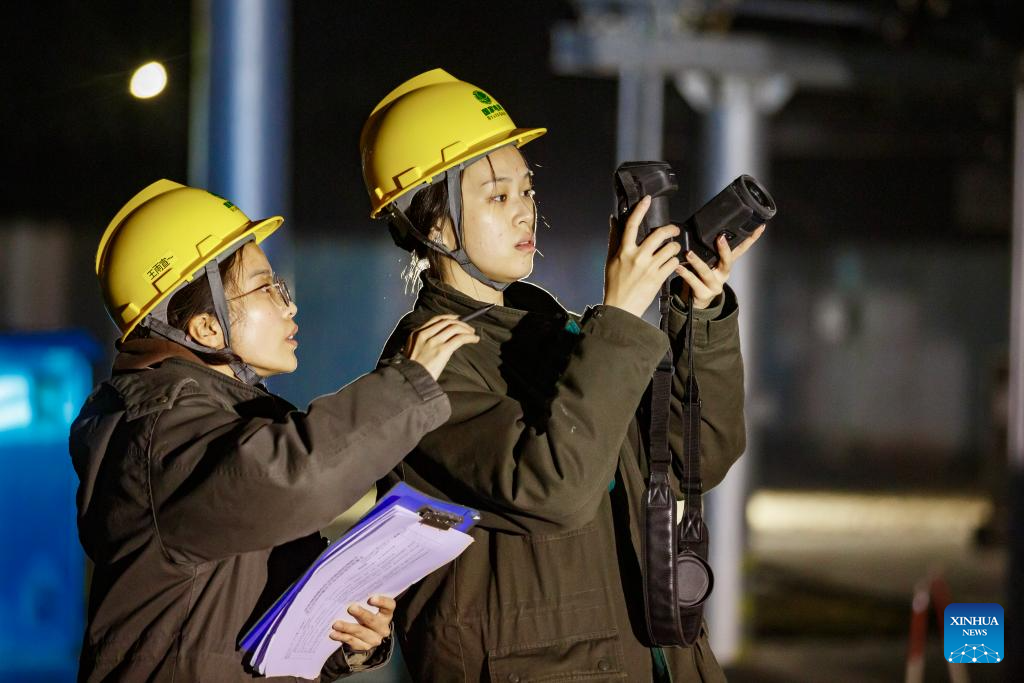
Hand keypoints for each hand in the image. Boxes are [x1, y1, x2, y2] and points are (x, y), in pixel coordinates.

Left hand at [329, 595, 395, 651]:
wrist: (365, 635)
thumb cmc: (365, 614)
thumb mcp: (368, 607)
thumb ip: (362, 600)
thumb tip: (348, 592)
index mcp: (386, 614)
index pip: (389, 606)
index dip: (382, 602)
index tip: (371, 598)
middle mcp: (383, 627)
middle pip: (373, 620)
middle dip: (361, 614)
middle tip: (350, 608)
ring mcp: (374, 638)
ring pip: (360, 632)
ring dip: (347, 627)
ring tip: (336, 624)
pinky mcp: (364, 646)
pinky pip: (352, 641)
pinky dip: (342, 637)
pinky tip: (334, 634)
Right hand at [403, 314, 479, 379]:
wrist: (410, 380)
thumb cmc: (413, 370)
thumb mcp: (412, 351)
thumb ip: (423, 343)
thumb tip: (441, 340)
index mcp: (416, 334)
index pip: (436, 319)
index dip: (450, 317)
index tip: (458, 319)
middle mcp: (424, 335)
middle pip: (447, 322)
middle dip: (461, 323)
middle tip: (469, 328)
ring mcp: (433, 342)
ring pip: (455, 328)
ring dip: (467, 329)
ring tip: (473, 334)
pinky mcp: (442, 350)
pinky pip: (460, 338)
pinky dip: (469, 337)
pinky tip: (474, 339)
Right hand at [604, 195, 686, 317]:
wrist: (620, 308)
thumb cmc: (614, 284)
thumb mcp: (610, 260)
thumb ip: (614, 239)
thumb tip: (613, 220)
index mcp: (624, 251)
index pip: (632, 225)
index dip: (640, 210)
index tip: (647, 200)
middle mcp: (637, 257)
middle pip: (659, 234)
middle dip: (671, 229)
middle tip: (675, 230)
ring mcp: (649, 268)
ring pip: (671, 248)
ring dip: (675, 247)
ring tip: (673, 251)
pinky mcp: (658, 278)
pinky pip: (673, 263)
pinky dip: (674, 262)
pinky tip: (671, 264)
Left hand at [678, 225, 764, 308]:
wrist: (699, 299)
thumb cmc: (703, 277)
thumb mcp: (711, 262)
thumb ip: (710, 249)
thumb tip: (704, 227)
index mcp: (726, 264)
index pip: (741, 249)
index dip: (751, 239)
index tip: (759, 227)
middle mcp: (723, 274)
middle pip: (728, 261)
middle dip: (725, 250)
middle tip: (720, 238)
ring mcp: (714, 285)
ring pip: (706, 272)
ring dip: (697, 262)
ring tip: (689, 254)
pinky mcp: (704, 293)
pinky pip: (694, 282)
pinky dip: (685, 274)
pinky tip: (679, 267)